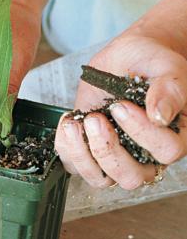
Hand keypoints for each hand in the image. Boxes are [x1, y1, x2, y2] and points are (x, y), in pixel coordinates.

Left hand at [55, 35, 186, 189]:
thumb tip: (160, 115)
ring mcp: (116, 157)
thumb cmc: (148, 61)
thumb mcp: (165, 66)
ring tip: (75, 123)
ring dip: (83, 154)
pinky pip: (75, 166)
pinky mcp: (90, 153)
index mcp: (173, 136)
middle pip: (131, 177)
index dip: (142, 132)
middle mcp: (145, 155)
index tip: (121, 106)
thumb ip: (169, 88)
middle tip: (96, 118)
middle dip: (108, 150)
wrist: (124, 59)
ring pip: (101, 179)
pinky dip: (66, 147)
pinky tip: (69, 121)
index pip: (166, 151)